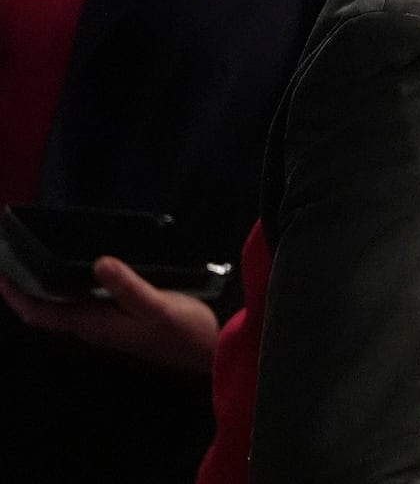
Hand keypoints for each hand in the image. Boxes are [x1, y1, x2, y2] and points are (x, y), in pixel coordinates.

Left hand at [0, 256, 218, 372]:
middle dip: (25, 287)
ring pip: (63, 307)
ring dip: (46, 286)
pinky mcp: (120, 319)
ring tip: (40, 257)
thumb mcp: (158, 306)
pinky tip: (82, 269)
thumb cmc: (183, 331)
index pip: (41, 313)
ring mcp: (106, 324)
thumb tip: (99, 262)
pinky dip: (70, 286)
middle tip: (14, 257)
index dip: (16, 295)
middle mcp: (93, 326)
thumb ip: (128, 287)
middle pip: (46, 310)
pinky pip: (81, 302)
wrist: (209, 351)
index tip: (1, 271)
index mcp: (94, 324)